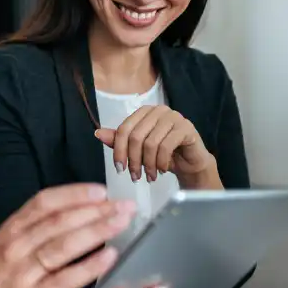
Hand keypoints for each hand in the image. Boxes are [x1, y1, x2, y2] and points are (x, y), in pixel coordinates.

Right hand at [0, 183, 135, 287]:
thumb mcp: (7, 243)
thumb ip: (35, 230)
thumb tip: (74, 214)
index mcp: (12, 228)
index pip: (45, 202)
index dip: (74, 193)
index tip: (101, 190)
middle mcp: (17, 245)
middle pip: (60, 220)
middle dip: (96, 210)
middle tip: (124, 205)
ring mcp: (23, 271)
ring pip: (63, 245)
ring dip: (96, 230)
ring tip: (121, 222)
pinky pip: (64, 279)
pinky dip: (88, 266)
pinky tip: (109, 257)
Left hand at [94, 105, 215, 185]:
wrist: (189, 162)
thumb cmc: (163, 154)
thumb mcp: (138, 149)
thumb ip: (120, 141)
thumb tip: (98, 133)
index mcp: (144, 112)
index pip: (124, 129)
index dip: (119, 150)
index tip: (119, 169)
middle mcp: (158, 110)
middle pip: (136, 136)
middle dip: (133, 161)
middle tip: (135, 177)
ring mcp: (173, 117)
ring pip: (151, 143)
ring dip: (148, 165)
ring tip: (149, 177)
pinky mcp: (186, 127)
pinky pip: (166, 146)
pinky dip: (161, 162)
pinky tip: (161, 170)